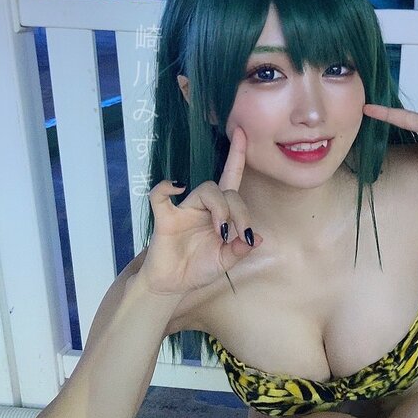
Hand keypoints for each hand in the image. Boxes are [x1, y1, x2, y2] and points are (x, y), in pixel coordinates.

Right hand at [137, 127, 261, 296]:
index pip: (232, 180)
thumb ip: (240, 251)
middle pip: (226, 189)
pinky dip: (166, 187)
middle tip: (238, 235)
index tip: (244, 133)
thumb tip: (257, 238)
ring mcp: (184, 210)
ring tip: (221, 231)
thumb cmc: (198, 268)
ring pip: (206, 189)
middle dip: (239, 211)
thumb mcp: (225, 262)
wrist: (172, 285)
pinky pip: (160, 195)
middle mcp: (204, 207)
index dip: (237, 156)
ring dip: (219, 208)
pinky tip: (176, 187)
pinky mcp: (165, 218)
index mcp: (220, 213)